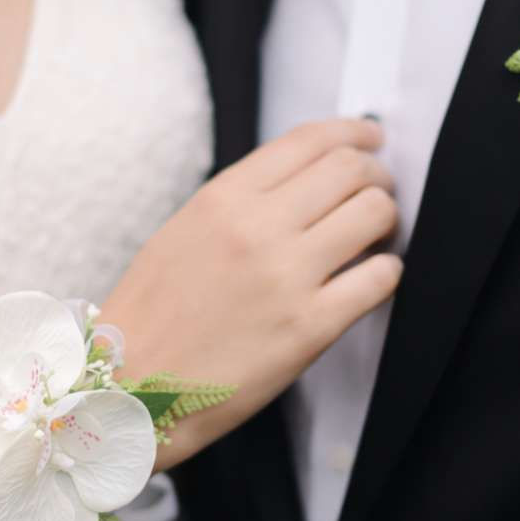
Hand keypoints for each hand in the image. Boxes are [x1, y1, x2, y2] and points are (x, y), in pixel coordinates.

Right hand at [102, 118, 401, 468]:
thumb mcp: (185, 230)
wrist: (132, 387)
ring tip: (379, 234)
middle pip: (351, 169)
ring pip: (374, 213)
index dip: (353, 133)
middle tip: (380, 189)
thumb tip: (306, 180)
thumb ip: (242, 200)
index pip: (309, 140)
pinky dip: (387, 270)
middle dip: (378, 174)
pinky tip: (374, 276)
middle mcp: (258, 228)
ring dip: (387, 218)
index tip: (371, 139)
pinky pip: (379, 279)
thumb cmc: (154, 313)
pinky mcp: (310, 327)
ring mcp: (287, 277)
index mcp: (224, 198)